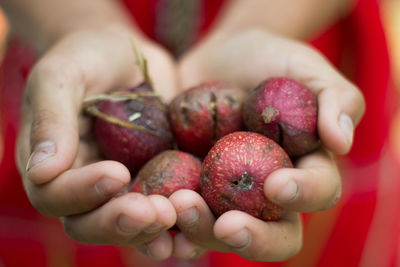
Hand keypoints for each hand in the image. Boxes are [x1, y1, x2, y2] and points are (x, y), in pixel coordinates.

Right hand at [16, 27, 179, 259]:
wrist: (128, 55)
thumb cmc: (89, 57)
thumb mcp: (63, 75)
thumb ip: (51, 119)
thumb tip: (41, 172)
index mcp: (53, 163)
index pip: (54, 195)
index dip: (82, 192)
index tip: (117, 173)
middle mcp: (83, 185)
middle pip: (90, 223)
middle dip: (120, 222)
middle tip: (154, 211)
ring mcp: (120, 187)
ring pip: (127, 226)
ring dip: (150, 230)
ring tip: (176, 216)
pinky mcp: (153, 181)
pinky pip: (161, 211)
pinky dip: (177, 223)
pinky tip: (193, 221)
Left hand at [169, 28, 364, 260]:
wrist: (222, 57)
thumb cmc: (272, 61)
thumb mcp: (309, 68)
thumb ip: (335, 98)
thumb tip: (340, 142)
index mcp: (303, 170)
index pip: (315, 194)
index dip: (302, 195)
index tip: (278, 183)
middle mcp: (266, 194)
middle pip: (270, 235)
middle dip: (252, 238)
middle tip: (227, 224)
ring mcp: (225, 194)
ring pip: (219, 232)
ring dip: (201, 230)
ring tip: (180, 205)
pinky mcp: (189, 185)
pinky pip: (178, 214)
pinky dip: (167, 222)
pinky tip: (153, 214)